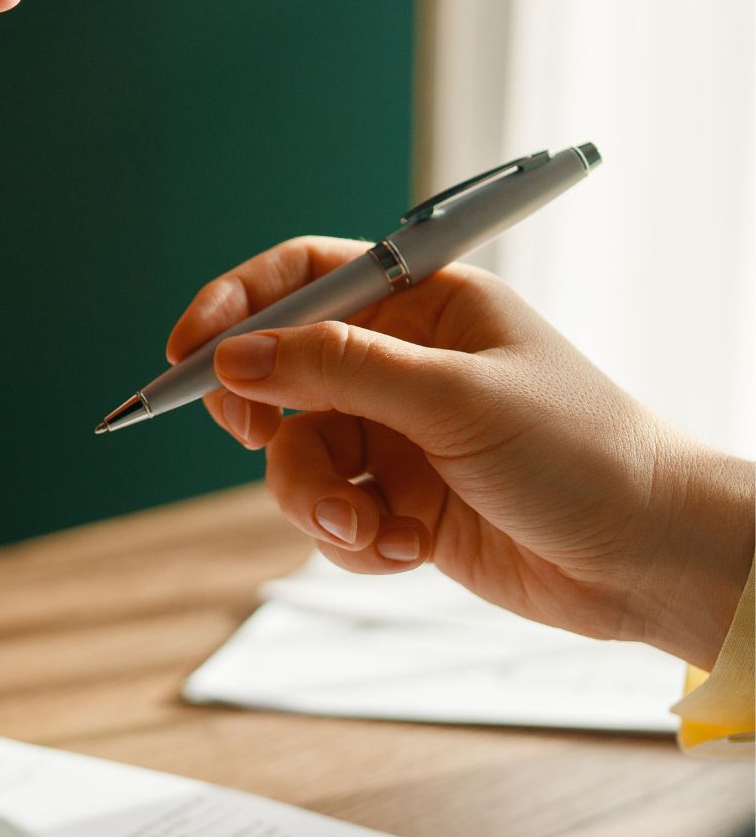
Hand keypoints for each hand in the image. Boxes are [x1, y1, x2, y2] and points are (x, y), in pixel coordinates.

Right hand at [169, 237, 754, 668]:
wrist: (649, 560)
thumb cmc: (584, 453)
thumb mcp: (454, 398)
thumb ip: (337, 371)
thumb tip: (233, 359)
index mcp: (427, 304)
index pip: (305, 276)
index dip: (238, 304)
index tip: (188, 349)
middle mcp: (404, 364)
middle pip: (281, 371)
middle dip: (265, 417)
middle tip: (257, 440)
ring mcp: (397, 435)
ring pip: (298, 456)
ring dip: (317, 499)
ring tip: (365, 528)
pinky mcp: (398, 503)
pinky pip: (329, 513)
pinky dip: (352, 538)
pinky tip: (405, 550)